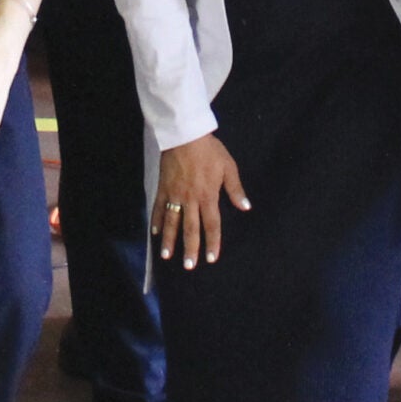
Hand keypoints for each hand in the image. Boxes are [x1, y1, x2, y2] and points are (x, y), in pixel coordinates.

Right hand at [155, 133, 250, 268]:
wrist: (185, 135)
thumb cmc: (210, 150)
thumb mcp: (228, 167)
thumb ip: (235, 189)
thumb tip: (246, 207)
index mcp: (208, 196)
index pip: (212, 225)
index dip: (212, 242)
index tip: (211, 259)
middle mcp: (191, 199)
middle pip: (190, 228)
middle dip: (190, 248)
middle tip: (189, 266)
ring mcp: (175, 195)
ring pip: (172, 222)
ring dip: (169, 240)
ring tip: (167, 256)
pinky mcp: (163, 188)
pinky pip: (159, 208)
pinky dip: (156, 221)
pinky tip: (154, 233)